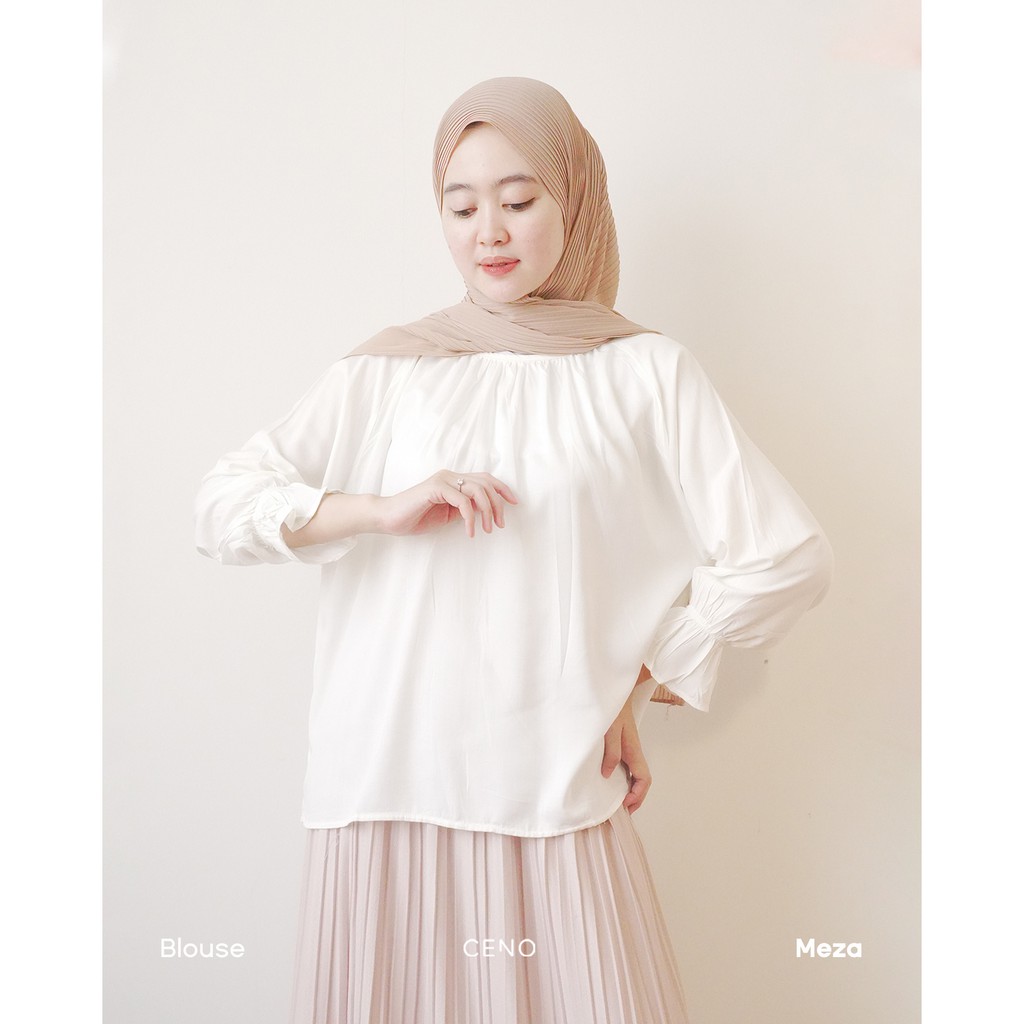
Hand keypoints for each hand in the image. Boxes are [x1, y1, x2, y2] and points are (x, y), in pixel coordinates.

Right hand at [377, 471, 518, 538]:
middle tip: (500, 524)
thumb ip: (465, 510)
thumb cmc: (415, 518)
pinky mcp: (435, 488)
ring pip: (477, 490)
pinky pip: (462, 501)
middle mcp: (450, 476)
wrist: (388, 518)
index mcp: (453, 481)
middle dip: (498, 504)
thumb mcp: (447, 516)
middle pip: (485, 483)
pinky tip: (470, 531)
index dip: (502, 489)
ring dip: (487, 511)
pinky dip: (470, 517)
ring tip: (487, 529)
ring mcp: (443, 480)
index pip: (485, 479)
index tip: (514, 503)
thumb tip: (486, 511)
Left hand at [601, 694, 651, 814]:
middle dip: (634, 799)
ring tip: (615, 802)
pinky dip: (621, 779)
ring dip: (628, 790)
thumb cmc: (612, 708)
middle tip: (621, 812)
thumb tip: (609, 775)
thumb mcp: (609, 730)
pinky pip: (625, 767)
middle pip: (641, 781)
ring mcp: (628, 749)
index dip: (638, 796)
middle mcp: (634, 752)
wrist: (613, 692)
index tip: (625, 806)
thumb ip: (611, 752)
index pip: (644, 779)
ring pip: (634, 775)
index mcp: (634, 750)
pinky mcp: (621, 745)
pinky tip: (610, 782)